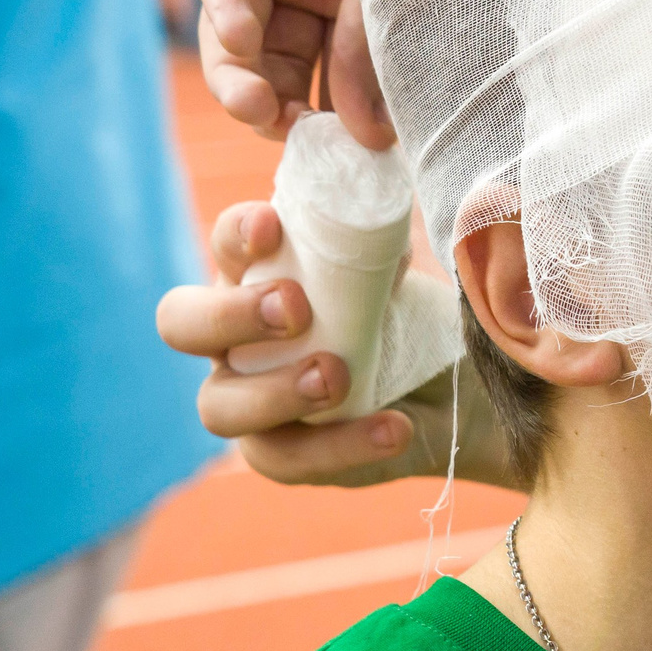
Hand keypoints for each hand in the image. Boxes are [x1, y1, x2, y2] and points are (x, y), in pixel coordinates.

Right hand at [160, 201, 509, 487]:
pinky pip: (287, 460)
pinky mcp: (288, 454)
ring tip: (335, 375)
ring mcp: (253, 401)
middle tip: (294, 309)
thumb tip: (393, 190)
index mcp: (262, 273)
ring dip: (273, 390)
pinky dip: (341, 445)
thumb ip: (393, 234)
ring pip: (218, 406)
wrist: (470, 392)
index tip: (275, 225)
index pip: (226, 245)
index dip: (237, 234)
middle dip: (229, 313)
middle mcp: (239, 337)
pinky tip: (396, 426)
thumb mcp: (414, 269)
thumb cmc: (422, 311)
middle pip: (181, 324)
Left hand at [187, 0, 428, 147]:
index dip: (327, 121)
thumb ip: (366, 50)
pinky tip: (245, 36)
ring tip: (254, 103)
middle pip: (280, 66)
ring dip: (244, 73)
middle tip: (282, 135)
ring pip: (240, 34)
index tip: (334, 161)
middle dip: (276, 107)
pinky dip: (225, 9)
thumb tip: (372, 140)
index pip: (330, 78)